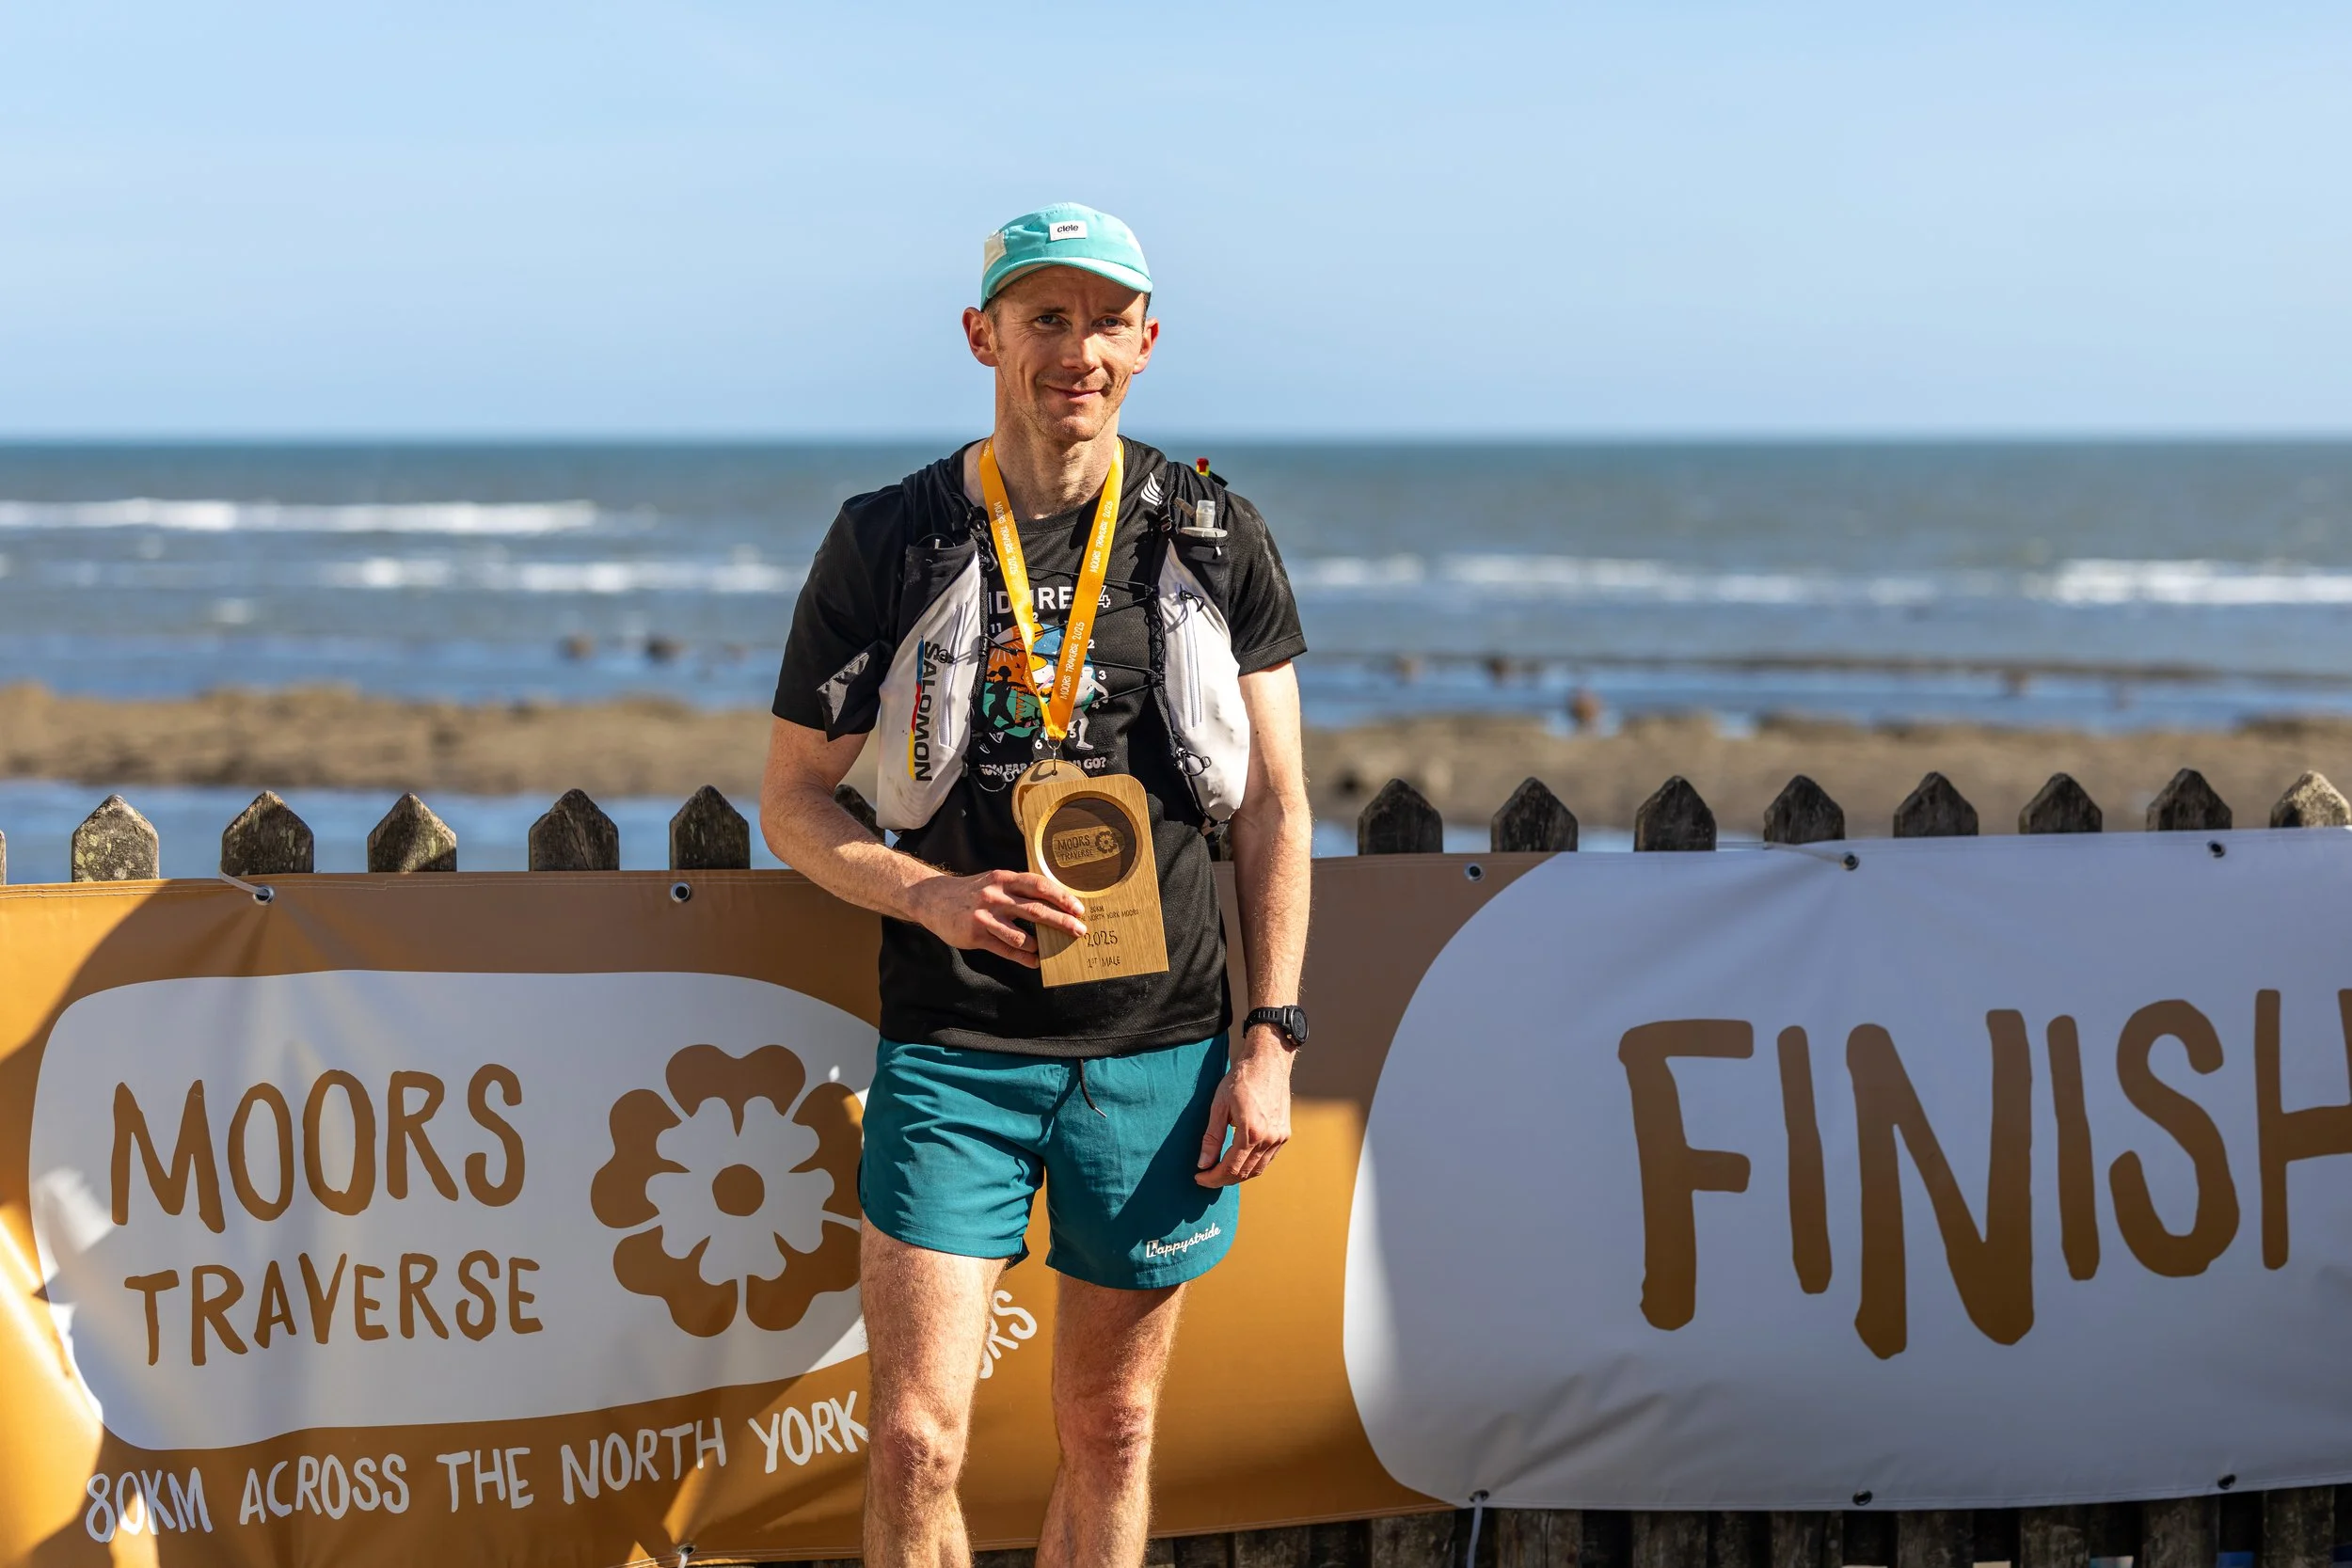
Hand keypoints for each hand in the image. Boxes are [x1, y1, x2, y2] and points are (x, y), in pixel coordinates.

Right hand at [907, 869, 1086, 967]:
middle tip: (1080, 931)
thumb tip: (1053, 902)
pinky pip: (1005, 949)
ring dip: (1039, 944)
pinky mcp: (976, 935)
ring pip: (1021, 935)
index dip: (1061, 897)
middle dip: (1061, 921)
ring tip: (1050, 950)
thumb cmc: (973, 892)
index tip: (1079, 908)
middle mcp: (996, 896)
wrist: (934, 899)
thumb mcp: (995, 881)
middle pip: (1035, 910)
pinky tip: (1034, 961)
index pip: (1039, 886)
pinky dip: (1023, 957)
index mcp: (1004, 879)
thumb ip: (1019, 889)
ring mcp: (985, 916)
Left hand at [1195, 1029, 1293, 1185]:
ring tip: (1220, 1171)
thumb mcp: (1219, 1106)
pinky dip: (1252, 1165)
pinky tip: (1239, 1160)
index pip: (1231, 1168)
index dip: (1213, 1178)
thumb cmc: (1241, 1079)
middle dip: (1223, 1179)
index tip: (1199, 1178)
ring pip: (1257, 1170)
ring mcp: (1279, 1137)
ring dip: (1238, 1175)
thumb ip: (1211, 1138)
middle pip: (1244, 1173)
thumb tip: (1203, 1164)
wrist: (1268, 1061)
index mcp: (1251, 1132)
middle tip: (1206, 1176)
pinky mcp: (1284, 1134)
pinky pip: (1267, 1159)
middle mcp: (1269, 1138)